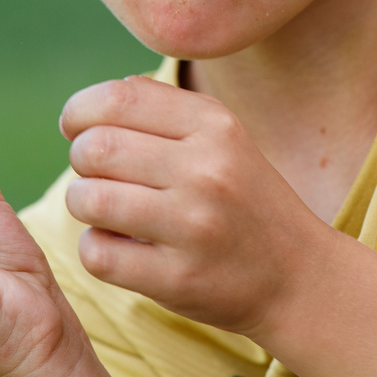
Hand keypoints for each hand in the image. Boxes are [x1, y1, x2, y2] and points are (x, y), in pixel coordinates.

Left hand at [59, 76, 339, 336]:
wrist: (298, 277)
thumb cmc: (244, 200)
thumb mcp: (223, 139)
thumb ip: (163, 110)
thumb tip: (94, 101)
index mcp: (215, 124)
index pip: (117, 98)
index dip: (80, 111)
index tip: (77, 128)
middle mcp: (206, 169)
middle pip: (94, 147)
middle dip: (80, 160)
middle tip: (96, 175)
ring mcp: (194, 226)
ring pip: (88, 199)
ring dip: (82, 203)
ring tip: (104, 210)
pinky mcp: (178, 278)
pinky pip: (98, 254)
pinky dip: (95, 249)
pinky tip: (119, 247)